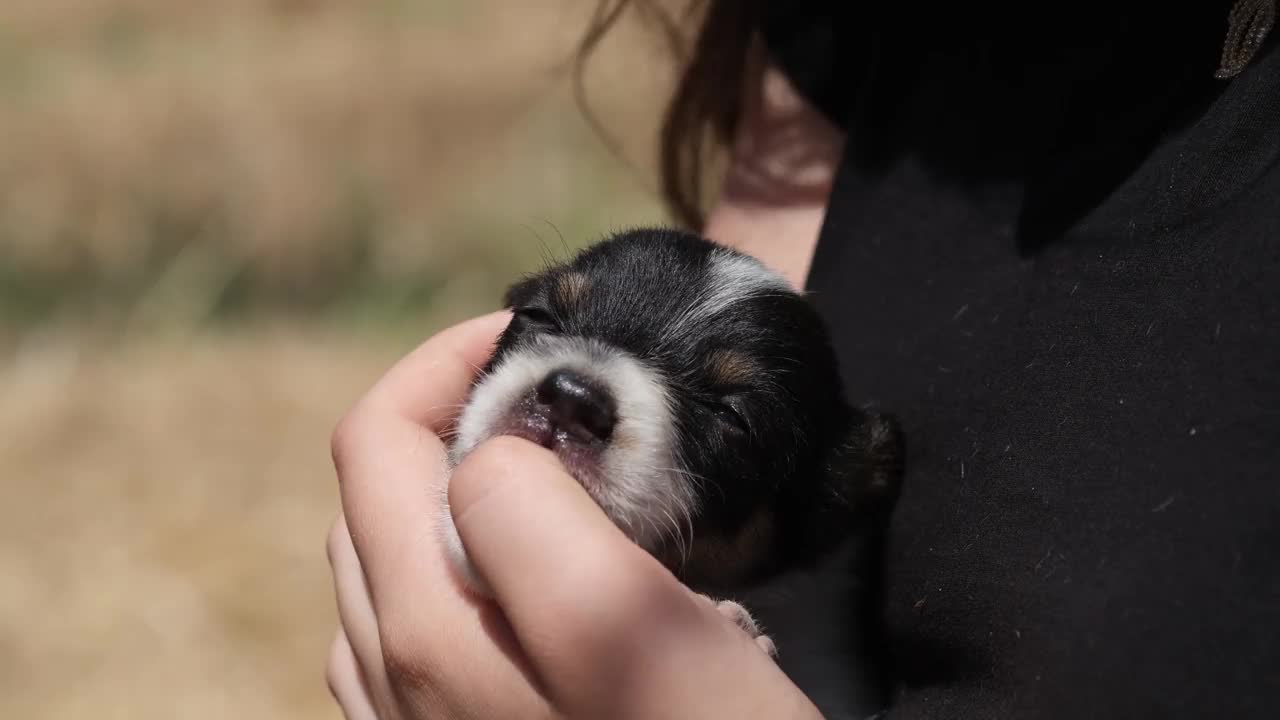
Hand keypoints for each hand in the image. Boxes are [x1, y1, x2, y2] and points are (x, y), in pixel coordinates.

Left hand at [326, 312, 822, 718]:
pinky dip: (472, 568)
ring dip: (464, 493)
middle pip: (375, 496)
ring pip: (395, 560)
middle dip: (455, 423)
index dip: (449, 366)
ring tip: (567, 488)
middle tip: (565, 411)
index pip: (377, 440)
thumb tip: (490, 447)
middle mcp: (391, 684)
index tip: (539, 342)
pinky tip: (552, 591)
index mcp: (423, 633)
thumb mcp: (635, 634)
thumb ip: (532, 522)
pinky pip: (427, 627)